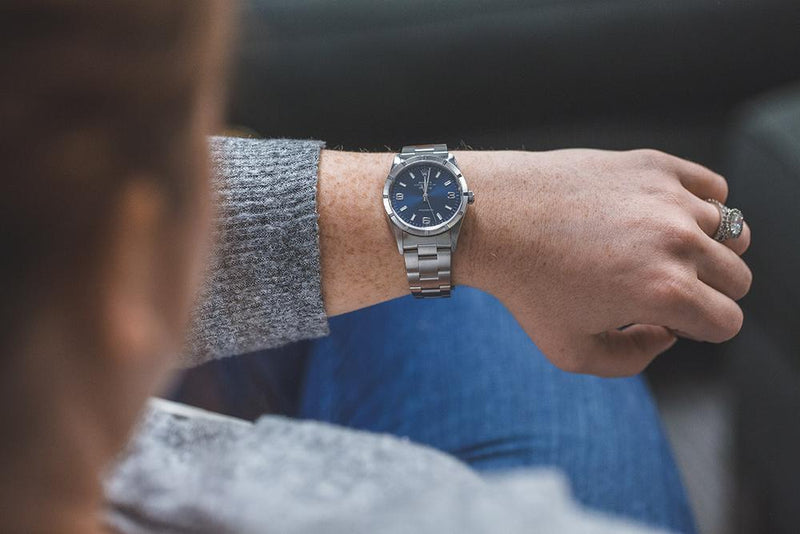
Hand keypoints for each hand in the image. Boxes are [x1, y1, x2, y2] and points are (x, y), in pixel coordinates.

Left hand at [455, 149, 751, 376]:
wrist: (496, 218)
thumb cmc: (526, 285)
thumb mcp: (571, 351)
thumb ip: (632, 359)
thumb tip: (667, 335)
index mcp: (663, 291)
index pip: (727, 321)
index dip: (699, 329)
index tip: (666, 319)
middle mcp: (677, 241)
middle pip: (737, 278)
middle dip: (707, 293)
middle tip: (662, 289)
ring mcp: (669, 198)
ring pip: (731, 232)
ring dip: (707, 250)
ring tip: (663, 253)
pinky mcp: (655, 165)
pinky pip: (712, 187)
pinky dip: (702, 205)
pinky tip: (668, 218)